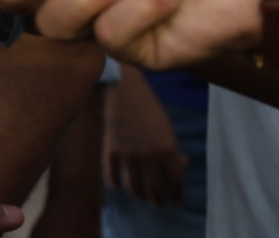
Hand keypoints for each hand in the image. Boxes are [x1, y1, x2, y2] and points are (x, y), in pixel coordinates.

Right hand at [103, 65, 185, 204]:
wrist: (123, 89)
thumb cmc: (149, 106)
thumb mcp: (167, 127)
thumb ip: (173, 148)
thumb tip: (182, 165)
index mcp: (168, 149)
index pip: (176, 181)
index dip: (177, 194)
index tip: (177, 201)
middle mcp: (149, 156)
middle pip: (154, 188)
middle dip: (157, 200)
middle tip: (158, 203)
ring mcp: (128, 154)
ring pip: (134, 186)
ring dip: (139, 196)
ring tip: (141, 198)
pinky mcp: (111, 150)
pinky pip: (112, 175)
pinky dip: (116, 184)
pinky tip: (119, 187)